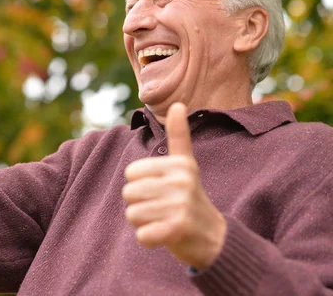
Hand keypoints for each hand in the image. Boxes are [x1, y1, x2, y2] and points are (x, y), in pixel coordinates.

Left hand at [122, 103, 226, 268]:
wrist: (214, 239)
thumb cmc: (191, 198)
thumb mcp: (186, 165)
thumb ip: (179, 136)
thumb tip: (177, 103)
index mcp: (180, 164)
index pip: (131, 173)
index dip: (140, 184)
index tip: (162, 189)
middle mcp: (182, 182)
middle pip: (129, 194)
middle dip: (140, 205)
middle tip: (163, 209)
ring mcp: (181, 205)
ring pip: (132, 214)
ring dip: (143, 223)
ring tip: (164, 221)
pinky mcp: (178, 229)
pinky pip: (142, 235)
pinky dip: (149, 240)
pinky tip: (166, 236)